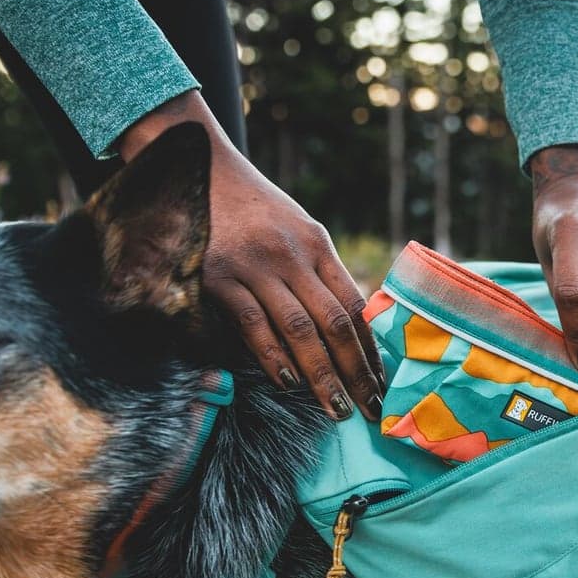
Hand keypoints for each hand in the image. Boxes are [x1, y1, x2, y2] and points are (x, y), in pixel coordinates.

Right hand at [121, 92, 384, 420]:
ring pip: (299, 330)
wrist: (196, 169)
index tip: (380, 381)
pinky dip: (273, 356)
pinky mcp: (220, 277)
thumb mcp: (295, 230)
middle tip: (368, 409)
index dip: (369, 348)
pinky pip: (254, 324)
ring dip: (321, 375)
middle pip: (334, 323)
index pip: (353, 305)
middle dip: (355, 371)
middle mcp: (292, 255)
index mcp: (317, 244)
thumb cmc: (251, 209)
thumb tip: (347, 325)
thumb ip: (317, 272)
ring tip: (335, 408)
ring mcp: (256, 266)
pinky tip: (288, 382)